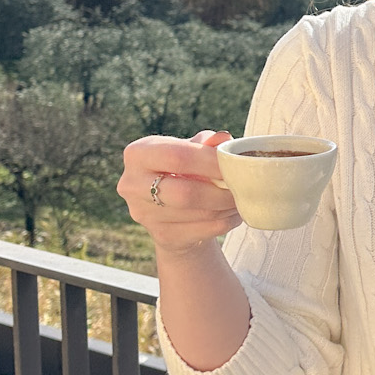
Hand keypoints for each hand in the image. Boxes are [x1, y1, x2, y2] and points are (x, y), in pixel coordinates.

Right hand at [118, 131, 241, 255]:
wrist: (172, 210)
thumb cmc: (185, 171)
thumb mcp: (193, 151)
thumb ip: (207, 144)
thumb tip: (223, 138)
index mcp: (138, 154)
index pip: (177, 157)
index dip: (210, 161)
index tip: (236, 164)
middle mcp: (132, 184)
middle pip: (185, 192)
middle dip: (220, 190)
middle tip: (243, 187)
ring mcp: (143, 214)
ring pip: (197, 213)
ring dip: (227, 207)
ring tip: (242, 198)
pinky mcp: (161, 236)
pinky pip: (202, 230)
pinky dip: (225, 221)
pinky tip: (234, 213)